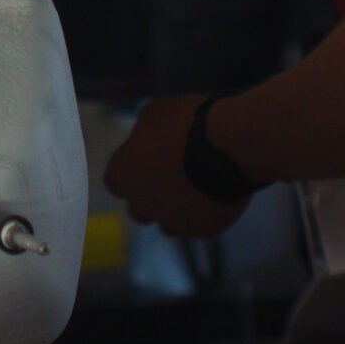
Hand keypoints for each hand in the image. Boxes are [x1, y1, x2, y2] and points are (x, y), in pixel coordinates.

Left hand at [102, 96, 255, 237]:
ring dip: (178, 209)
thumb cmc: (186, 123)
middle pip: (139, 208)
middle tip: (173, 174)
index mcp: (121, 175)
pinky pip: (201, 225)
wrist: (228, 145)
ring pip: (170, 224)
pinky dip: (207, 212)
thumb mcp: (154, 113)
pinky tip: (219, 191)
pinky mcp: (203, 230)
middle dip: (152, 195)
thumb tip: (147, 139)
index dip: (132, 171)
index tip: (147, 160)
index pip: (116, 181)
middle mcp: (141, 204)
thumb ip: (143, 133)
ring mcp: (172, 221)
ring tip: (199, 184)